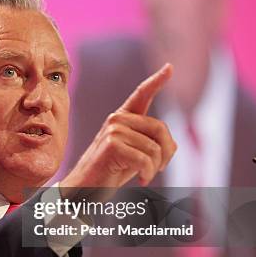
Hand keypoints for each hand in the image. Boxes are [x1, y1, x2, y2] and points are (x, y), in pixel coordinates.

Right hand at [61, 63, 176, 190]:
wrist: (83, 189)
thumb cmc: (109, 172)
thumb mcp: (134, 154)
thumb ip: (150, 144)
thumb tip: (172, 145)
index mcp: (122, 118)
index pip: (142, 95)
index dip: (157, 81)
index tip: (169, 67)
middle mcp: (117, 119)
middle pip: (161, 129)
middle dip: (166, 153)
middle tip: (159, 169)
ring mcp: (113, 130)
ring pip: (155, 148)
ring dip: (155, 168)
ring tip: (145, 176)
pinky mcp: (111, 145)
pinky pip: (145, 160)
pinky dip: (147, 174)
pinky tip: (141, 180)